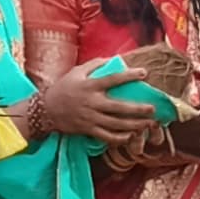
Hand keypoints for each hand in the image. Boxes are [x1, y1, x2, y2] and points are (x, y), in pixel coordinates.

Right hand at [29, 60, 158, 145]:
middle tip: (152, 109)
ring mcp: (90, 118)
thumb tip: (112, 59)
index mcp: (90, 86)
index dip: (129, 76)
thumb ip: (94, 65)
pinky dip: (119, 138)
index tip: (144, 73)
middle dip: (137, 109)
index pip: (113, 79)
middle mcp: (92, 103)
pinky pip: (106, 137)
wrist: (46, 110)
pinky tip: (130, 136)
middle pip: (118, 107)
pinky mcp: (88, 130)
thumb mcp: (76, 72)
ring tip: (148, 123)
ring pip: (116, 124)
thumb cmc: (63, 87)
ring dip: (134, 125)